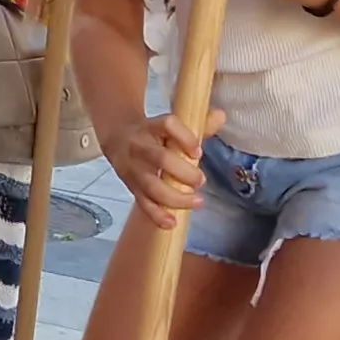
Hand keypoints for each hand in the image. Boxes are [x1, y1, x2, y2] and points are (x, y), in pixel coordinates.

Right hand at [105, 106, 225, 215]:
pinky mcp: (131, 185)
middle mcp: (140, 145)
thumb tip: (221, 116)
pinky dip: (156, 214)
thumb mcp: (170, 125)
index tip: (198, 152)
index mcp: (151, 126)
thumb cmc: (153, 133)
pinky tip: (171, 222)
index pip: (167, 124)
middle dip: (183, 171)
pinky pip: (143, 202)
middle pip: (160, 158)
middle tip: (201, 180)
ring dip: (175, 197)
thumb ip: (197, 125)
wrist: (118, 138)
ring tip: (197, 202)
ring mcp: (134, 167)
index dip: (184, 137)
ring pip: (151, 184)